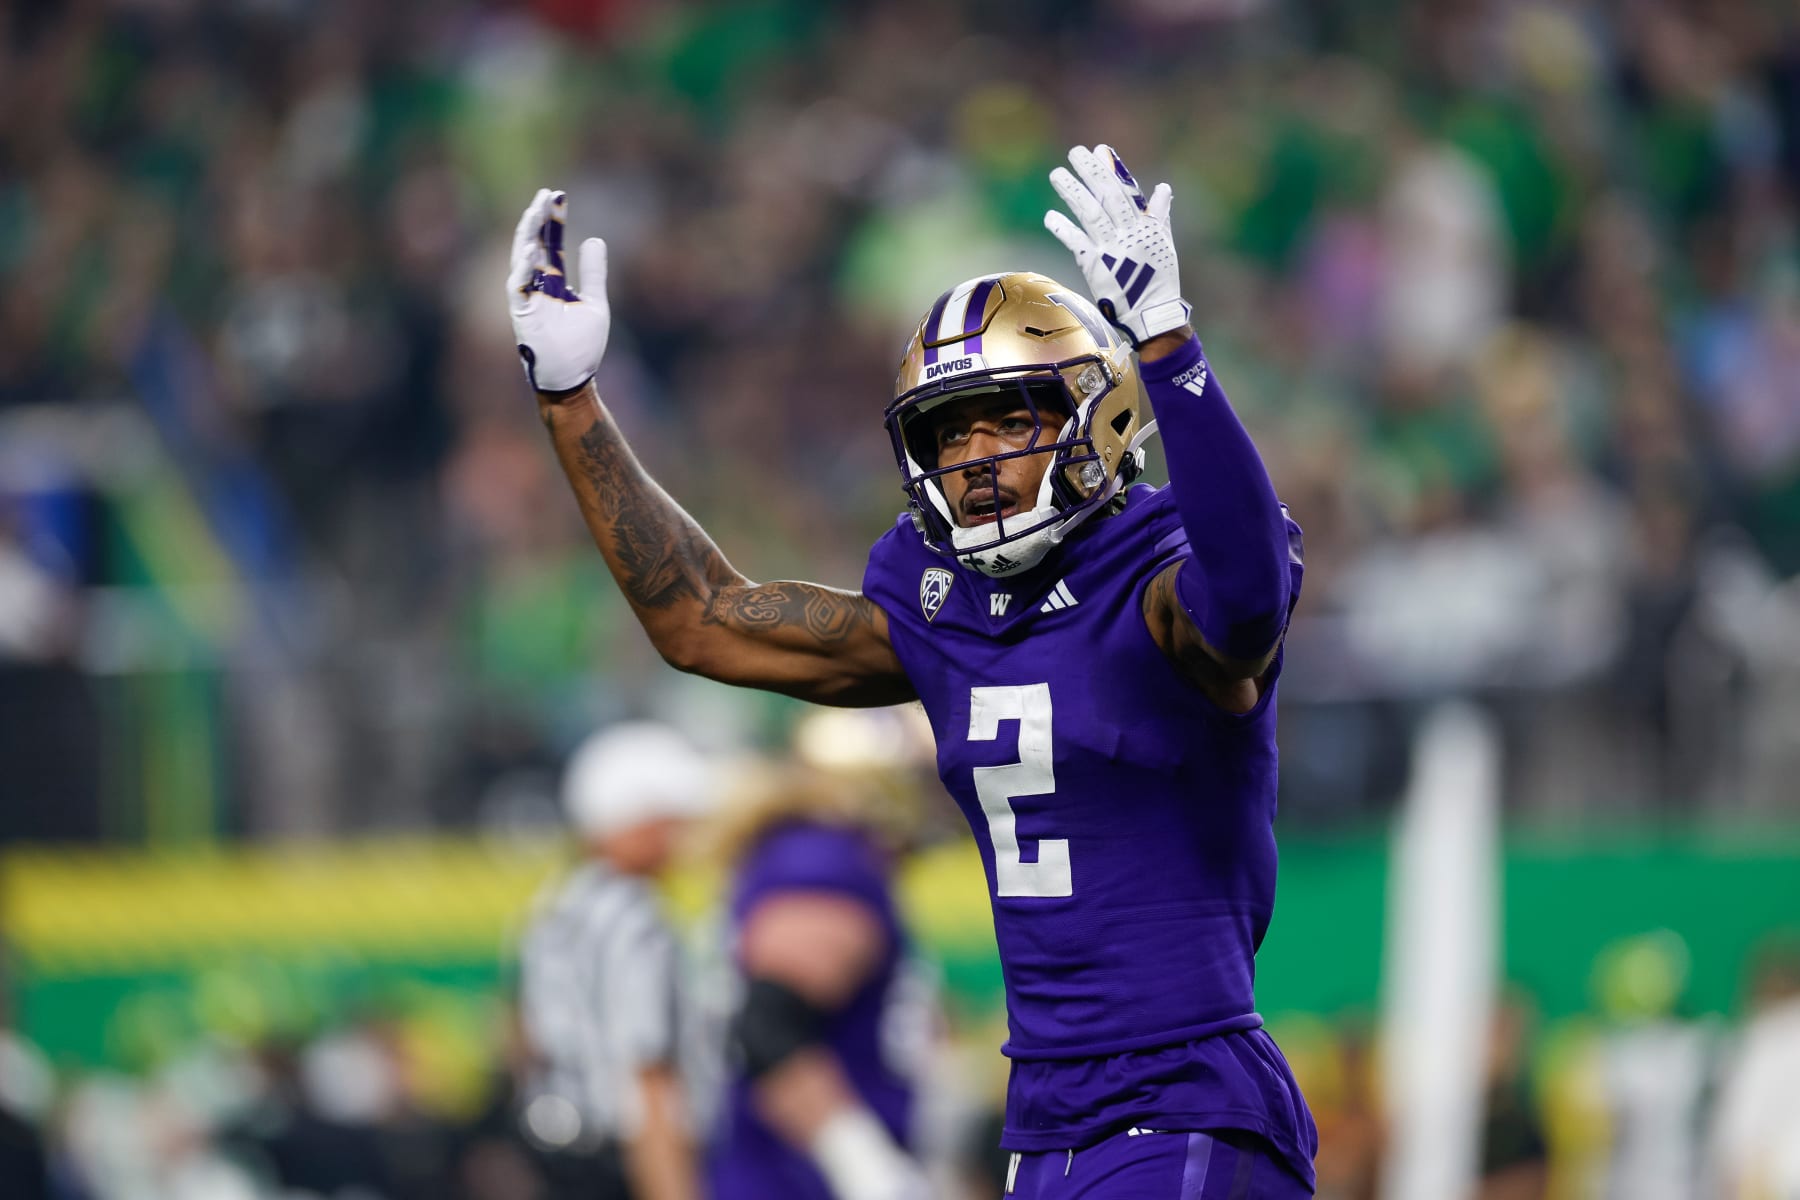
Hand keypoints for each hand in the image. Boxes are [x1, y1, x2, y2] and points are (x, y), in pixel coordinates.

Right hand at [507, 188, 609, 394]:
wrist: (573, 378)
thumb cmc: (583, 348)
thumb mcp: (596, 304)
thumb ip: (594, 273)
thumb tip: (594, 239)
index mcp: (553, 282)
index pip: (551, 243)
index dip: (554, 219)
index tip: (559, 195)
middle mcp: (536, 286)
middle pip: (533, 244)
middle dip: (538, 218)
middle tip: (547, 193)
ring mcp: (527, 299)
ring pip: (521, 259)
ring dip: (528, 234)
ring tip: (536, 210)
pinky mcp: (521, 314)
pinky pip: (516, 286)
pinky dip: (522, 267)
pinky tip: (533, 247)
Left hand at [1044, 144, 1191, 346]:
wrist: (1152, 314)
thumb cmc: (1160, 280)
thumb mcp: (1164, 243)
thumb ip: (1159, 215)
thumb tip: (1163, 189)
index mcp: (1145, 225)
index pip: (1126, 190)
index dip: (1111, 169)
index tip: (1099, 149)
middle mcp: (1128, 233)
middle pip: (1107, 195)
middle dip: (1091, 172)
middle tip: (1075, 152)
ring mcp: (1111, 248)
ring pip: (1091, 213)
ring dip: (1073, 192)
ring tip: (1057, 174)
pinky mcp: (1097, 266)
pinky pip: (1078, 243)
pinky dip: (1064, 229)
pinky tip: (1050, 216)